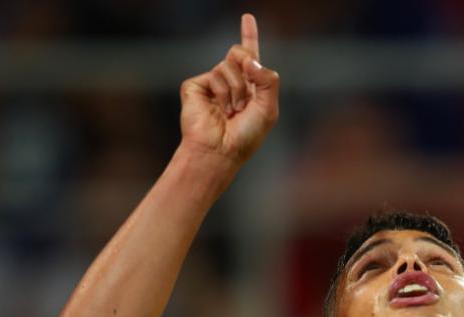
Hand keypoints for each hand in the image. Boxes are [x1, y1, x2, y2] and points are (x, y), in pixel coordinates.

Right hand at [179, 14, 279, 165]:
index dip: (250, 36)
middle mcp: (230, 82)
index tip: (247, 17)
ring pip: (229, 65)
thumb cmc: (245, 136)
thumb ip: (268, 80)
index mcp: (249, 87)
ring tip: (233, 112)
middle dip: (247, 64)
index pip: (250, 58)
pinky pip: (215, 76)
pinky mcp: (195, 86)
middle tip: (248, 89)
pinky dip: (222, 93)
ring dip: (237, 90)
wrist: (220, 151)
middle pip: (240, 52)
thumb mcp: (268, 108)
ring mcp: (211, 83)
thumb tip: (249, 59)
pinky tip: (219, 111)